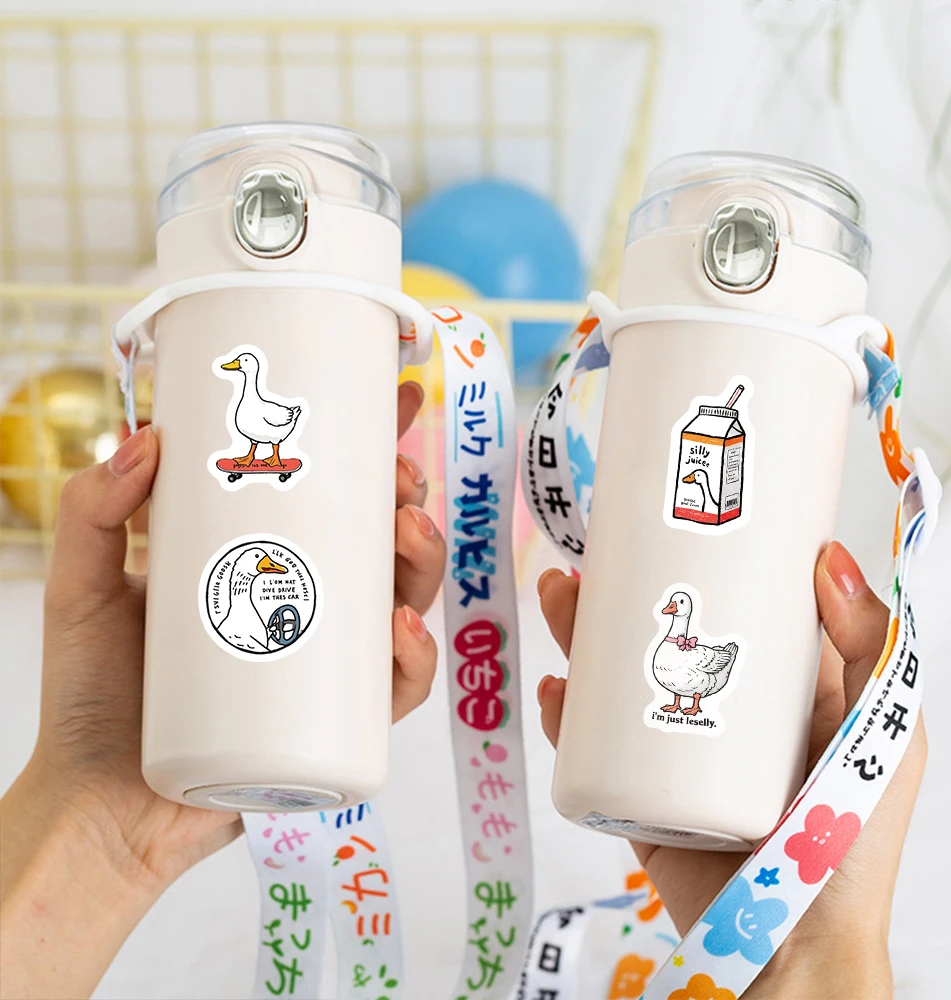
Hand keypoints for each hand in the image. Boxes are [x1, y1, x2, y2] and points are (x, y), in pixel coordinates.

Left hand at [0, 381, 442, 999]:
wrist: (99, 806)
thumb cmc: (96, 696)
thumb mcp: (86, 588)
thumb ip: (95, 510)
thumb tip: (147, 437)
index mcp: (264, 565)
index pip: (330, 496)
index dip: (370, 448)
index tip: (392, 399)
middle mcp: (308, 609)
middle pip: (383, 545)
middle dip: (409, 501)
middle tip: (400, 478)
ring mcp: (329, 666)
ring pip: (406, 603)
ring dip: (424, 563)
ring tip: (406, 533)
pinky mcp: (340, 723)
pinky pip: (395, 690)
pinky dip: (412, 659)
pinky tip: (398, 631)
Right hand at [536, 543, 925, 998]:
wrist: (790, 948)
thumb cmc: (849, 843)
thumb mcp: (882, 732)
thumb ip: (869, 647)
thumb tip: (828, 556)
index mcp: (777, 692)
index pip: (732, 613)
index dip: (699, 567)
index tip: (667, 524)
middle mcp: (720, 715)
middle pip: (656, 640)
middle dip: (617, 597)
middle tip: (590, 559)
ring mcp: (672, 756)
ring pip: (613, 684)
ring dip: (580, 639)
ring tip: (561, 600)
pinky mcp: (636, 799)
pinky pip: (589, 750)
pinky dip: (564, 718)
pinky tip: (554, 691)